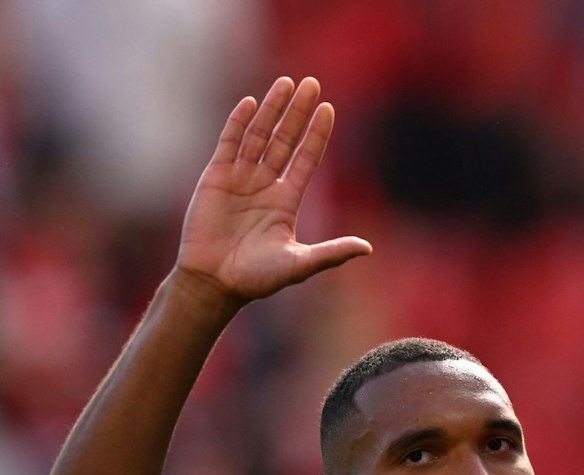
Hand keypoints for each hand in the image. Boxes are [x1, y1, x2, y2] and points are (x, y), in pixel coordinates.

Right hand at [175, 76, 371, 305]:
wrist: (215, 282)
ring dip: (273, 109)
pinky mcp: (215, 177)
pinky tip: (251, 102)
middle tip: (313, 83)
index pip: (306, 158)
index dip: (318, 134)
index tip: (329, 109)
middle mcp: (265, 184)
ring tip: (287, 83)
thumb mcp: (300, 264)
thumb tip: (368, 248)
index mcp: (286, 200)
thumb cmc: (257, 278)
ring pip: (259, 135)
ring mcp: (240, 178)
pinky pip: (229, 143)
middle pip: (286, 139)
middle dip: (299, 112)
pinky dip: (239, 123)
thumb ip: (332, 253)